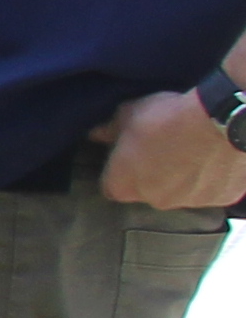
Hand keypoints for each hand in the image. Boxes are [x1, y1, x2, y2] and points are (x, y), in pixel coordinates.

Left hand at [94, 91, 245, 210]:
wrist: (220, 122)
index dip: (119, 172)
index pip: (112, 187)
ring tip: (191, 152)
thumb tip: (96, 134)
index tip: (127, 157)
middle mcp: (155, 201)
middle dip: (152, 175)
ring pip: (181, 193)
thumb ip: (110, 129)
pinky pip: (211, 191)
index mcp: (124, 186)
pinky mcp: (220, 199)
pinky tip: (213, 158)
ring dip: (182, 179)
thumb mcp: (129, 114)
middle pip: (148, 191)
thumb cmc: (166, 118)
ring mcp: (190, 203)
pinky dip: (211, 179)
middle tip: (163, 150)